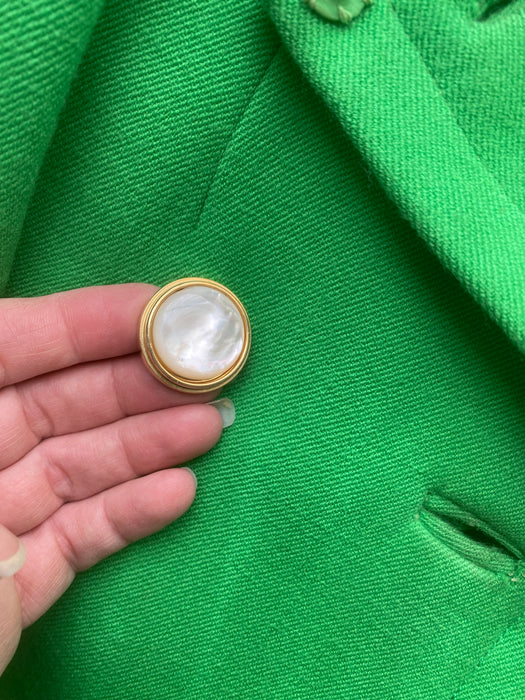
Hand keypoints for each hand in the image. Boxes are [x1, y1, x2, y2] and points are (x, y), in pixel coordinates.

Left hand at [0, 284, 222, 673]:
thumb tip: (15, 318)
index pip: (16, 343)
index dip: (87, 322)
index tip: (160, 311)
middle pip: (61, 402)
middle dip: (138, 383)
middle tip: (207, 371)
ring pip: (81, 466)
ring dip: (150, 444)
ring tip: (212, 425)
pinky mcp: (21, 577)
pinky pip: (81, 535)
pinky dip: (131, 515)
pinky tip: (179, 492)